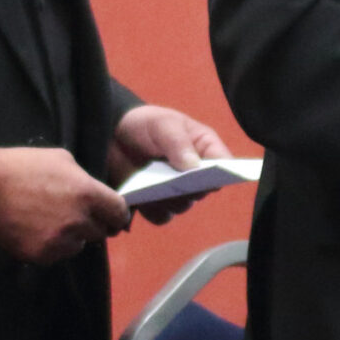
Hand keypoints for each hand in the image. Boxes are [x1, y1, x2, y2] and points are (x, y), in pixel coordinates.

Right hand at [0, 146, 127, 262]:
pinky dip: (54, 246)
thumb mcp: (62, 159)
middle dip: (94, 224)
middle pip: (101, 231)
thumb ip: (84, 178)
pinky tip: (39, 231)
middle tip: (79, 216)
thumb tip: (96, 192)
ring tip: (54, 222)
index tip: (114, 216)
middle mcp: (78, 220)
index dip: (118, 214)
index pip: (119, 212)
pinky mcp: (42, 255)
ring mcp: (60, 240)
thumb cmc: (24, 166)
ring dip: (74, 236)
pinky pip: (58, 255)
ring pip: (80, 245)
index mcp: (87, 193)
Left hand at [107, 104, 235, 222]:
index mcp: (205, 149)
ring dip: (170, 200)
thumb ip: (178, 142)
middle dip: (189, 188)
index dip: (223, 173)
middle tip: (175, 181)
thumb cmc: (146, 124)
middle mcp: (196, 174)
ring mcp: (176, 191)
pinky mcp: (156, 204)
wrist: (115, 135)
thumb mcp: (163, 124)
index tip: (211, 177)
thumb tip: (194, 167)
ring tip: (154, 188)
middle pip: (203, 190)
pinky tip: (142, 198)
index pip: (224, 164)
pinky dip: (153, 210)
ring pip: (183, 206)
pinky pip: (162, 216)